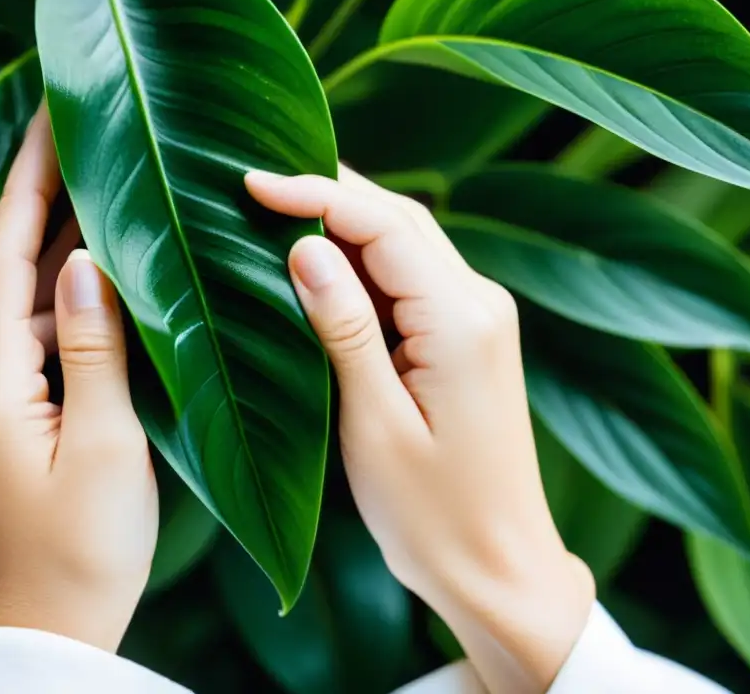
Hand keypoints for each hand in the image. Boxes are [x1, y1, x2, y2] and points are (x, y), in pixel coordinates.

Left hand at [0, 108, 157, 653]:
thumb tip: (85, 262)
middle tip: (83, 137)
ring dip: (60, 258)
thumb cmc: (84, 553)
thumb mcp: (108, 447)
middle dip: (44, 206)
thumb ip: (97, 347)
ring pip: (21, 313)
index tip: (48, 118)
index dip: (25, 184)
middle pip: (6, 276)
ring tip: (107, 196)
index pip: (2, 259)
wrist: (46, 635)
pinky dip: (65, 312)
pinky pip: (30, 349)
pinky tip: (102, 289)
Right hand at [246, 166, 594, 693]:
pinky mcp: (468, 339)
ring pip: (406, 242)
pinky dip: (364, 258)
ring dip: (346, 218)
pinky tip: (321, 260)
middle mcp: (480, 305)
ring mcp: (479, 319)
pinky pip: (412, 277)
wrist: (499, 569)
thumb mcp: (375, 424)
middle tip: (255, 183)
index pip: (383, 225)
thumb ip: (344, 329)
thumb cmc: (434, 515)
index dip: (316, 194)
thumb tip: (305, 248)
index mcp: (461, 322)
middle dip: (329, 191)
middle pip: (400, 218)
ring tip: (278, 206)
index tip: (250, 181)